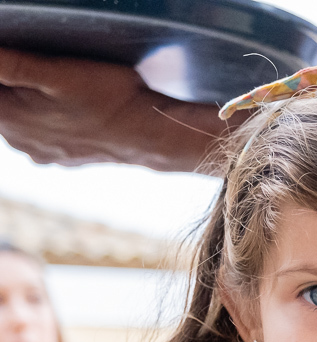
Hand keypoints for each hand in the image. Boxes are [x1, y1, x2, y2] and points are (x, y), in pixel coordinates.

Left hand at [0, 48, 239, 173]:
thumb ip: (8, 63)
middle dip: (11, 83)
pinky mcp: (59, 156)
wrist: (153, 134)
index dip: (4, 68)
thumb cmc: (111, 100)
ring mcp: (38, 151)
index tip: (28, 61)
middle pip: (0, 100)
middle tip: (45, 68)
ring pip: (17, 116)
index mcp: (6, 117)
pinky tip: (66, 107)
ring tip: (55, 85)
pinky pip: (39, 131)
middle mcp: (16, 140)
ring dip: (26, 99)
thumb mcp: (57, 71)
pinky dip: (45, 117)